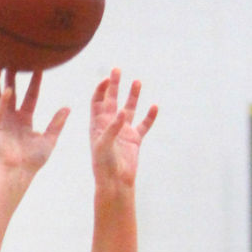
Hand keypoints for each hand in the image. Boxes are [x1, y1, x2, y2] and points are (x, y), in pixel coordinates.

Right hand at [0, 70, 68, 175]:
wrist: (19, 173)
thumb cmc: (33, 161)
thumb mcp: (49, 140)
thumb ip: (56, 124)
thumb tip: (67, 108)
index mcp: (24, 119)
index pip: (30, 95)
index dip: (35, 81)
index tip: (39, 66)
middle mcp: (11, 117)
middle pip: (12, 89)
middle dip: (13, 74)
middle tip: (15, 56)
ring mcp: (1, 120)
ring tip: (0, 64)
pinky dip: (3, 101)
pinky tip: (9, 90)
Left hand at [89, 69, 157, 191]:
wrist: (115, 182)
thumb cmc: (104, 165)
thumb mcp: (104, 145)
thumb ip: (112, 128)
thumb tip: (122, 111)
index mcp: (97, 125)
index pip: (97, 102)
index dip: (100, 89)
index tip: (107, 79)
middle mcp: (110, 126)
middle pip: (111, 100)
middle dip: (114, 85)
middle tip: (117, 70)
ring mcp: (123, 132)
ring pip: (129, 109)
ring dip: (132, 96)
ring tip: (137, 81)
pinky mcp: (134, 140)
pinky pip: (144, 125)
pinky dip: (149, 116)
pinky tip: (154, 106)